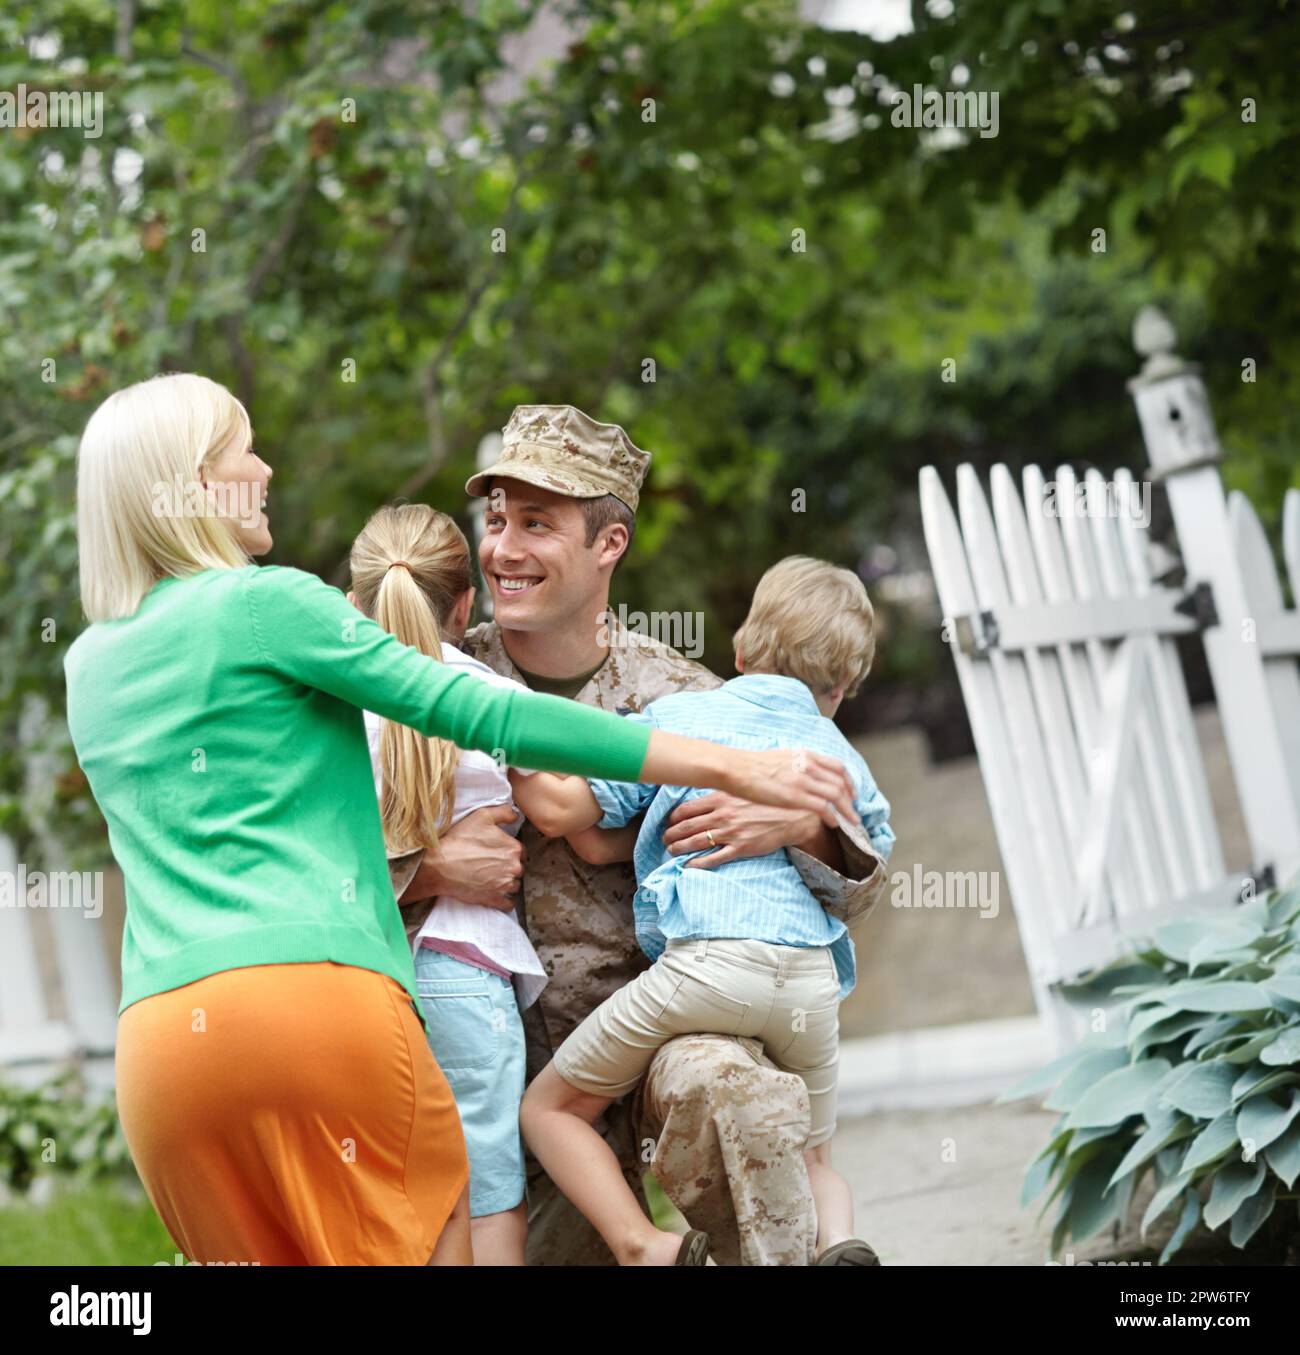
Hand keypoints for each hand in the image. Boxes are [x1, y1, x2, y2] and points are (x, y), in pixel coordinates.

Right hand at [406, 804, 522, 911]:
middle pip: (517, 868)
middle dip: (507, 866)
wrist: (440, 865)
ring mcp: (505, 886)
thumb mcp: (482, 816)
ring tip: (489, 877)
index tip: (496, 852)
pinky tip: (494, 892)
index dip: (507, 850)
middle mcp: (514, 868)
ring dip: (505, 882)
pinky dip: (504, 900)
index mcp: (513, 849)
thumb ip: (504, 812)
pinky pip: (508, 904)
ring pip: (514, 885)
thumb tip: (516, 815)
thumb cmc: (460, 840)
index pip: (520, 851)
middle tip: (490, 864)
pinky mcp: (495, 900)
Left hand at [662, 793, 819, 868]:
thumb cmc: (767, 801)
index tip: (668, 823)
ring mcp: (731, 832)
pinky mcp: (740, 848)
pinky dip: (697, 863)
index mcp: (721, 798)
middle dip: (671, 834)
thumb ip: (723, 793)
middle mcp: (722, 815)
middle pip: (686, 826)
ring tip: (670, 851)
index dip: (673, 818)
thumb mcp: (743, 791)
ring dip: (679, 848)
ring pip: (696, 842)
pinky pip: (713, 858)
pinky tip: (688, 865)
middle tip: (664, 839)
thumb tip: (705, 796)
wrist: (793, 815)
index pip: (686, 808)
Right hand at [722, 746, 856, 829]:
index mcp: (806, 754)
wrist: (735, 768)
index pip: (838, 767)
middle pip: (841, 783)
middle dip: (851, 799)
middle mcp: (808, 765)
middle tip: (853, 811)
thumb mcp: (781, 757)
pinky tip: (833, 824)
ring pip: (837, 796)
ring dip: (847, 810)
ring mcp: (803, 780)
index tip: (852, 793)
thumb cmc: (752, 765)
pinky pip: (824, 808)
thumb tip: (804, 775)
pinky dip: (833, 816)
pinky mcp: (795, 796)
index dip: (849, 782)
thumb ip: (797, 764)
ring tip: (851, 822)